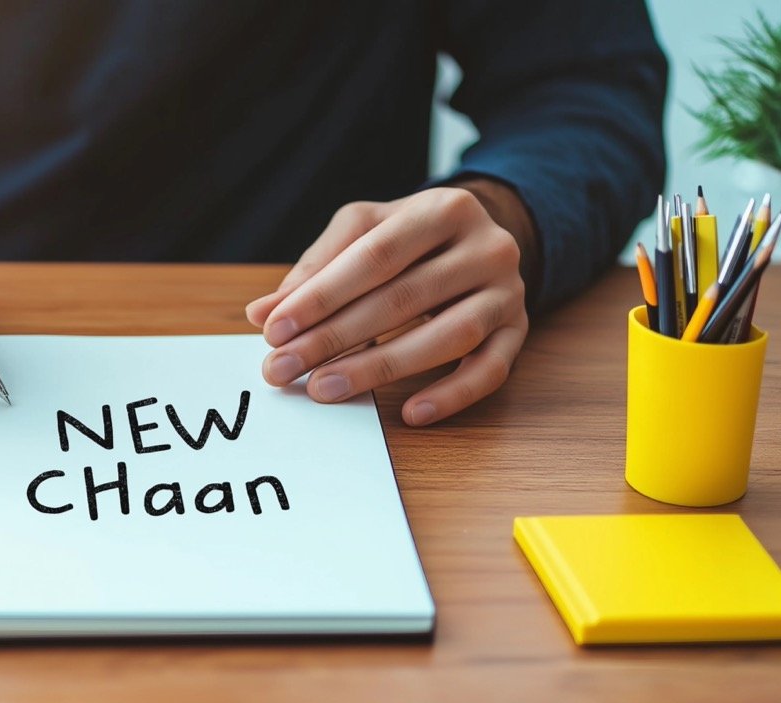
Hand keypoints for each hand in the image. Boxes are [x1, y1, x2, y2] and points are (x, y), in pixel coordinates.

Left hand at [245, 183, 533, 425]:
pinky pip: (490, 371)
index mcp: (443, 209)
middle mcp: (486, 246)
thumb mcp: (366, 231)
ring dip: (380, 368)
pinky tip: (410, 414)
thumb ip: (316, 268)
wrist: (480, 240)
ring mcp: (507, 291)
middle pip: (403, 298)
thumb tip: (262, 312)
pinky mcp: (518, 331)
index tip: (274, 330)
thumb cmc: (410, 238)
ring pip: (447, 336)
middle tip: (284, 369)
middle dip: (334, 338)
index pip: (374, 256)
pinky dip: (451, 396)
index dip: (321, 295)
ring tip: (324, 389)